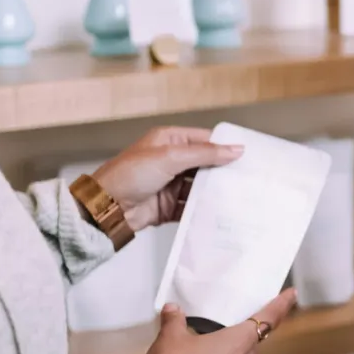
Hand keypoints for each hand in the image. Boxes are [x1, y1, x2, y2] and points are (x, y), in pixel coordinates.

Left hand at [92, 127, 243, 232]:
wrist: (106, 208)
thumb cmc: (128, 175)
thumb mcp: (170, 157)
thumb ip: (205, 154)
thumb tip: (235, 149)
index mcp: (169, 141)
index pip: (204, 140)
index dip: (224, 147)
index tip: (247, 156)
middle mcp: (171, 161)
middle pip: (205, 165)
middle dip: (222, 172)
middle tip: (247, 179)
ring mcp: (170, 184)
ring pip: (200, 188)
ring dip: (213, 193)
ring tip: (237, 198)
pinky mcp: (169, 206)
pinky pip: (191, 207)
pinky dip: (203, 210)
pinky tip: (218, 213)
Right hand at [141, 289, 297, 353]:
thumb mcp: (171, 337)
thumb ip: (174, 320)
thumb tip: (173, 310)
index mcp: (239, 341)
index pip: (269, 318)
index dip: (281, 305)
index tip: (291, 295)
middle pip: (253, 341)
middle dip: (244, 332)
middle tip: (232, 324)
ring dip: (231, 352)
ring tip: (209, 346)